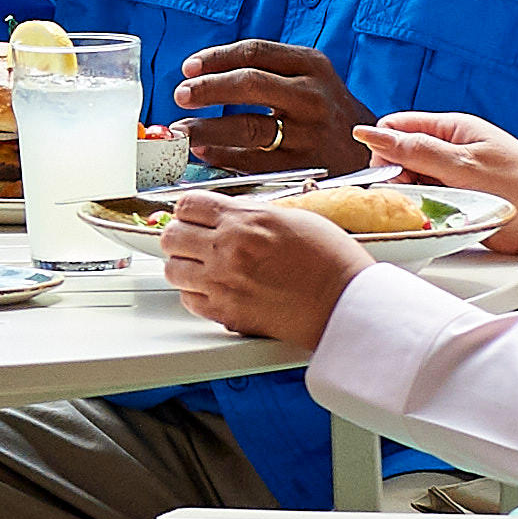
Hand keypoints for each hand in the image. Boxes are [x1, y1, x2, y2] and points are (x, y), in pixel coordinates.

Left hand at [159, 192, 370, 346]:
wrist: (346, 303)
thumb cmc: (331, 260)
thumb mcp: (293, 217)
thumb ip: (252, 214)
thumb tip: (229, 214)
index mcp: (244, 220)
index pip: (188, 205)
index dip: (189, 210)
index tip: (194, 217)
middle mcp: (227, 249)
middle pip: (171, 236)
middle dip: (180, 237)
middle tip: (193, 242)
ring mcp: (223, 283)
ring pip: (173, 270)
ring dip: (184, 267)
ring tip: (202, 268)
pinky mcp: (227, 313)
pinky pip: (188, 301)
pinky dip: (195, 295)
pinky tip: (213, 290)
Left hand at [171, 38, 378, 175]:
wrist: (370, 151)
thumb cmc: (323, 110)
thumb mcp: (307, 77)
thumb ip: (265, 71)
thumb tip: (200, 76)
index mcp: (311, 65)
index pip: (254, 52)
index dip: (215, 58)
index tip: (187, 68)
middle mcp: (313, 95)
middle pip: (249, 84)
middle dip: (208, 89)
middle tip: (180, 95)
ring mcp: (310, 132)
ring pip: (249, 127)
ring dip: (207, 129)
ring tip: (183, 131)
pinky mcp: (305, 165)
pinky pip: (255, 161)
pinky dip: (224, 156)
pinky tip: (205, 153)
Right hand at [363, 111, 517, 295]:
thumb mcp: (463, 166)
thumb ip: (416, 150)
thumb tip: (370, 132)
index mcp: (456, 129)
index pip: (399, 126)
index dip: (384, 148)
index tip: (385, 174)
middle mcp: (455, 149)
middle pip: (403, 155)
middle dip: (398, 175)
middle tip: (410, 197)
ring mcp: (458, 175)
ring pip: (415, 181)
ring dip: (412, 196)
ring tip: (429, 210)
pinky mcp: (463, 200)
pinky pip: (430, 200)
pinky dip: (426, 210)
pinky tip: (435, 219)